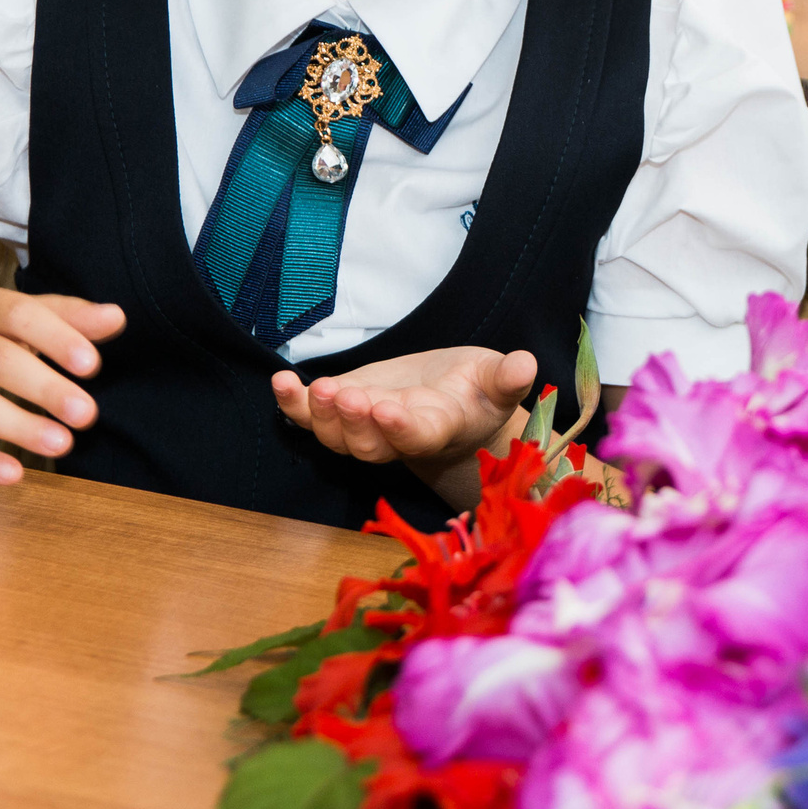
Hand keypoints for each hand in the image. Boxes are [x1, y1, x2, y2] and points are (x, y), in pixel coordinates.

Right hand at [0, 287, 125, 485]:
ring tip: (62, 444)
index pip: (19, 315)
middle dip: (43, 388)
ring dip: (15, 426)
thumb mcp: (5, 310)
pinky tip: (13, 473)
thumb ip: (63, 316)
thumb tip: (117, 318)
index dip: (56, 338)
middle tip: (87, 414)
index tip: (92, 364)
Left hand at [271, 346, 539, 470]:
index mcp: (438, 430)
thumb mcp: (498, 381)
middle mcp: (396, 438)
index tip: (387, 409)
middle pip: (369, 445)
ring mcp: (364, 428)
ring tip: (318, 388)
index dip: (400, 429)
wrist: (452, 408)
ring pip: (336, 437)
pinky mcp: (342, 412)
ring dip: (322, 416)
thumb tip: (526, 363)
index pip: (417, 436)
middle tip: (345, 396)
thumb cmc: (478, 393)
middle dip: (354, 423)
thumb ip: (507, 378)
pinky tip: (281, 382)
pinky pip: (310, 418)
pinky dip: (292, 405)